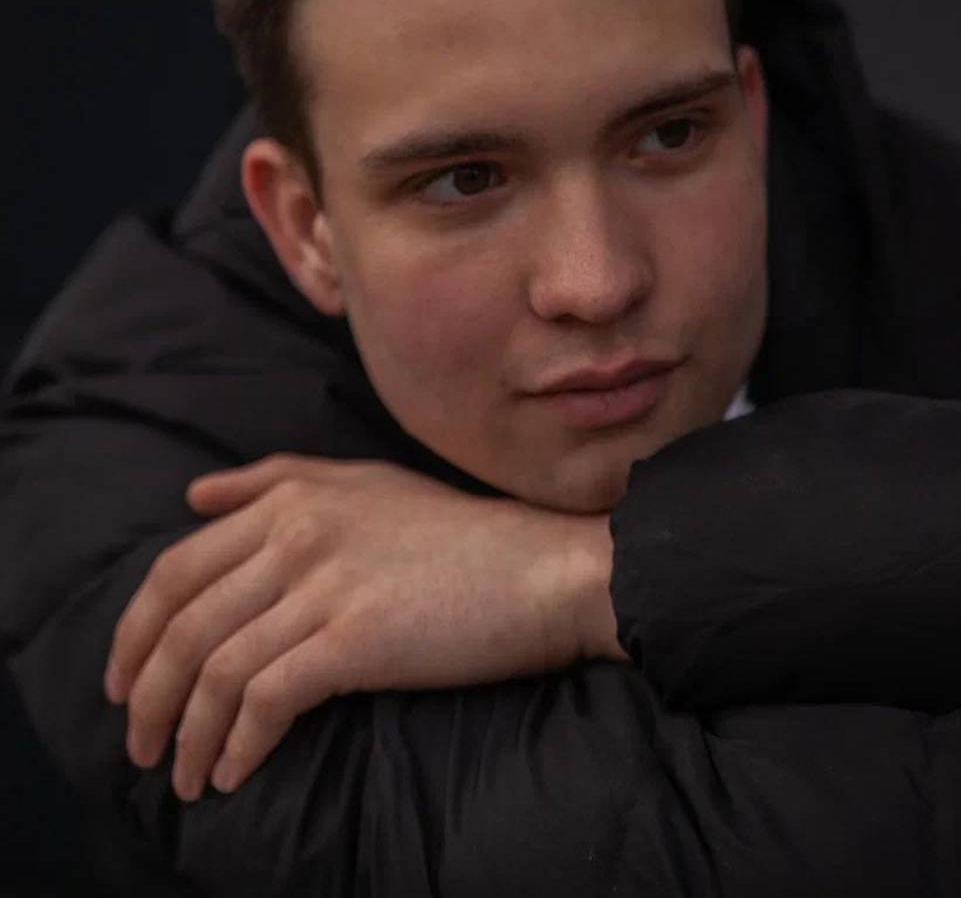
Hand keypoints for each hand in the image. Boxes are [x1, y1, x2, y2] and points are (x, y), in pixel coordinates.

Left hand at [103, 454, 622, 802]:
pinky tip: (233, 773)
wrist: (542, 569)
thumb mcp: (364, 482)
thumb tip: (192, 497)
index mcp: (291, 496)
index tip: (122, 679)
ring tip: (184, 777)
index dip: (134, 632)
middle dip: (146, 694)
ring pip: (216, 668)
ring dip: (187, 735)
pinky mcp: (356, 639)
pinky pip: (267, 700)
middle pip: (182, 622)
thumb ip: (275, 479)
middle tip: (139, 745)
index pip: (176, 568)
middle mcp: (296, 533)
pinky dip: (238, 744)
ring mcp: (325, 585)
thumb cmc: (457, 534)